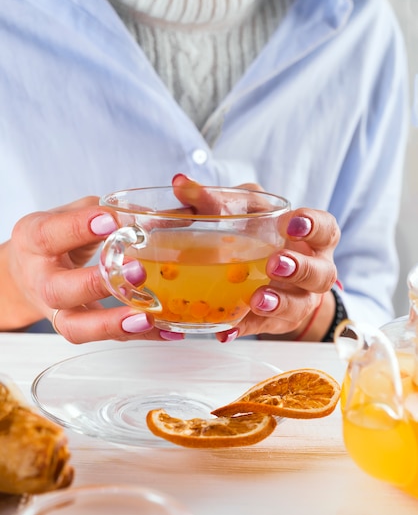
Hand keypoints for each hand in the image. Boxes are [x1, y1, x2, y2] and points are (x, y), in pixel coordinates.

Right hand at [2, 197, 183, 342]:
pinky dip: (138, 336)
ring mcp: (56, 310)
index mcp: (33, 241)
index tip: (111, 220)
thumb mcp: (72, 214)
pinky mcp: (77, 328)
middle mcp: (40, 280)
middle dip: (97, 283)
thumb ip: (107, 213)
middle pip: (58, 290)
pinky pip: (106, 338)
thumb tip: (162, 214)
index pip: (49, 235)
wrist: (28, 274)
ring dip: (113, 324)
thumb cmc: (58, 238)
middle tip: (138, 271)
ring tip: (147, 318)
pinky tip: (165, 331)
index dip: (78, 228)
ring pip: (76, 327)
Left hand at [172, 174, 339, 341]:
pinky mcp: (275, 323)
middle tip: (274, 263)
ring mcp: (298, 300)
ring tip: (257, 300)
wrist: (256, 272)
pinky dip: (243, 328)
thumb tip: (180, 184)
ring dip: (279, 303)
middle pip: (322, 274)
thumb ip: (213, 200)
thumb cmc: (253, 234)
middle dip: (300, 269)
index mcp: (311, 239)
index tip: (293, 223)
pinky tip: (226, 330)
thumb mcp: (239, 211)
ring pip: (300, 306)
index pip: (326, 229)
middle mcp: (313, 271)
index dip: (314, 226)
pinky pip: (262, 328)